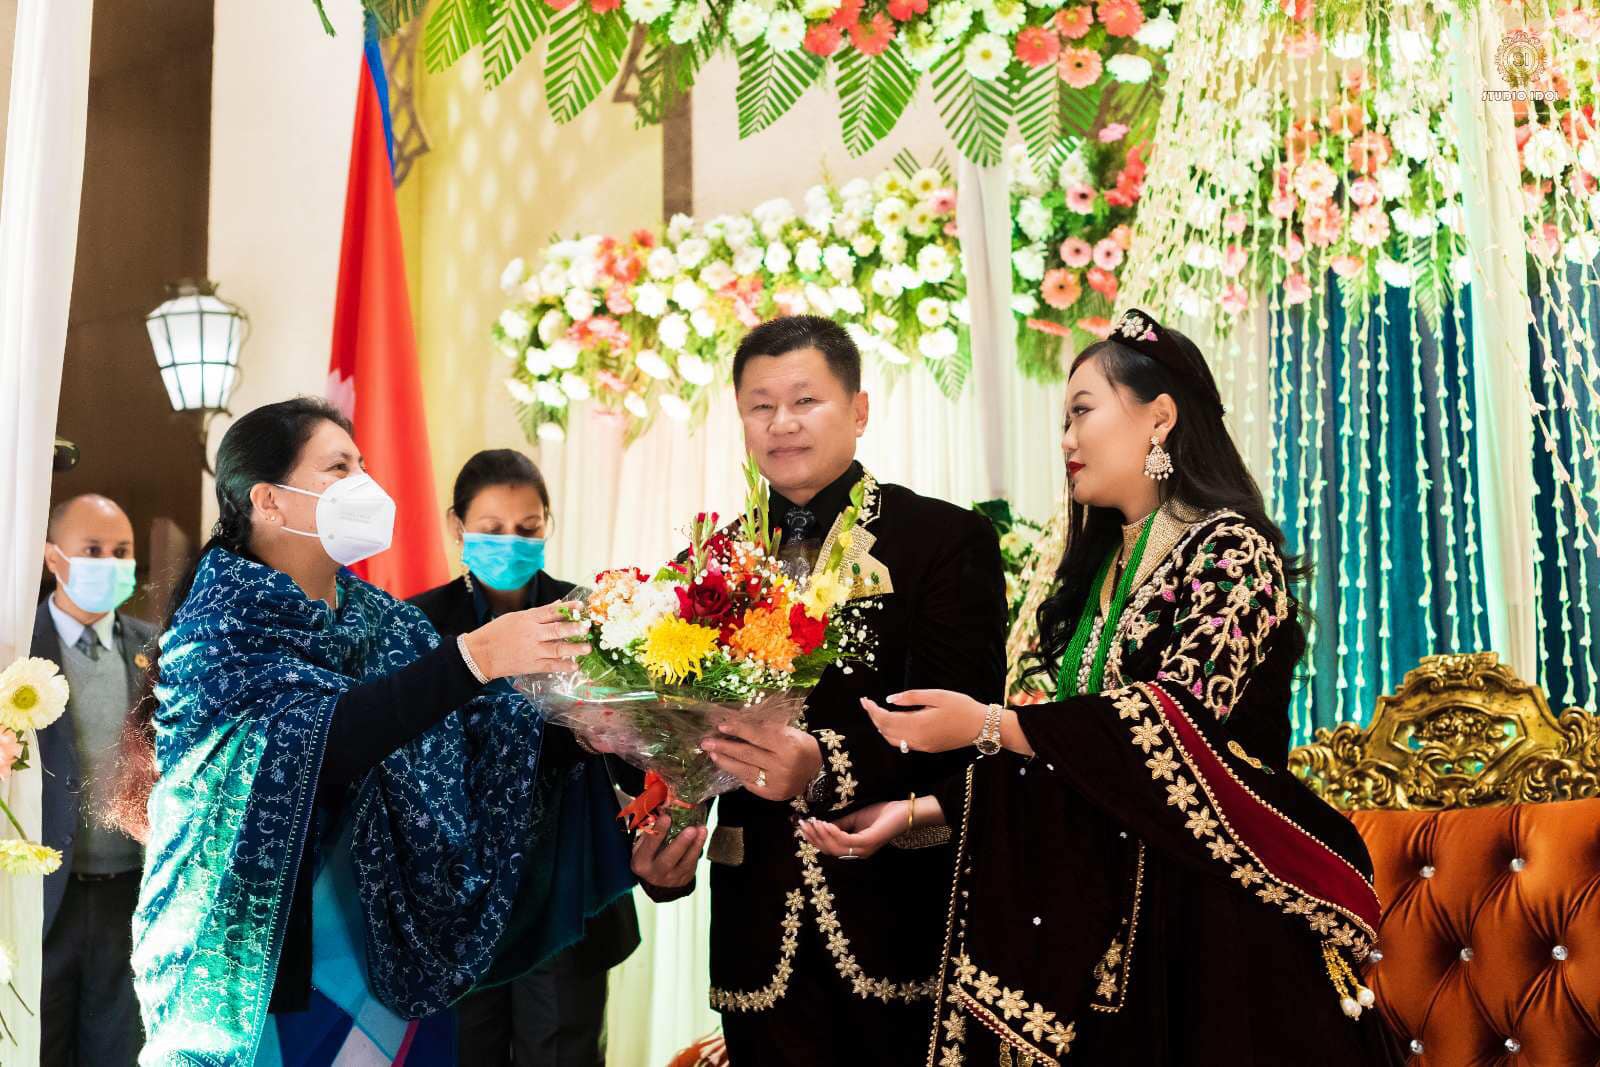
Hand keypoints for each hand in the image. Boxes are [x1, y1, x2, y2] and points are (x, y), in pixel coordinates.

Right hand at [462, 602, 589, 679]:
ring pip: (557, 649)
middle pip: (556, 630)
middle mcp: (531, 634)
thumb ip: (538, 613)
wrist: (480, 655)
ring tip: (587, 648)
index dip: (568, 608)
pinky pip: (551, 665)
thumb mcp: (515, 617)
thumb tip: (558, 604)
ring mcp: (532, 651)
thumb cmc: (496, 632)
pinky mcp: (531, 665)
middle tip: (587, 627)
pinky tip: (574, 666)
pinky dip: (563, 666)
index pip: (551, 611)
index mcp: (527, 619)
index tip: (582, 605)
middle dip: (574, 628)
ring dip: (574, 649)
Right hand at [629, 811, 705, 889]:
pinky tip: (702, 835)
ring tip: (701, 829)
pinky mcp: (684, 879)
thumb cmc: (649, 855)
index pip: (648, 847)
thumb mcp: (643, 844)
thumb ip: (651, 830)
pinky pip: (693, 864)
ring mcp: (670, 878)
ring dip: (695, 845)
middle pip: (668, 860)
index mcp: (640, 862)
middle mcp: (654, 873)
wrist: (656, 877)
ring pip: (685, 863)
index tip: (667, 817)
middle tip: (691, 829)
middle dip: (680, 844)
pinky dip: (698, 848)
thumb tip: (664, 809)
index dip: (658, 832)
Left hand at [701, 718, 822, 801]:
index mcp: (787, 745)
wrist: (817, 771)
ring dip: (725, 762)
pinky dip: (737, 773)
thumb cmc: (801, 746)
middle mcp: (781, 765)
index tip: (721, 726)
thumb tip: (735, 722)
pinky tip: (727, 766)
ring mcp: (776, 782)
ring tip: (712, 754)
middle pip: (747, 754)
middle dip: (724, 747)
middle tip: (706, 742)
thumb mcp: (788, 732)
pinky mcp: (771, 794)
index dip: (738, 730)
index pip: (757, 736)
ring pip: (744, 771)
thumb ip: (765, 729)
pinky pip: (749, 783)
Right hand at [797, 801, 905, 859]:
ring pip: (835, 847)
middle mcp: (857, 853)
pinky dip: (833, 833)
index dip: (814, 839)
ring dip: (821, 835)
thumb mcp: (855, 818)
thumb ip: (839, 823)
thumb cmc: (881, 815)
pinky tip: (826, 823)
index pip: (829, 848)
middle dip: (814, 837)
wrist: (902, 813)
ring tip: (813, 822)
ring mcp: (862, 850)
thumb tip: (820, 823)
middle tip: (803, 825)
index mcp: (854, 848)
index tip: (802, 826)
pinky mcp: (868, 843)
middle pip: (829, 850)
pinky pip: (846, 840)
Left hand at [860, 689, 986, 753]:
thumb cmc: (962, 706)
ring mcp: (923, 746)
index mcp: (918, 724)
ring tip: (876, 712)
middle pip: (885, 731)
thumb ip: (911, 697)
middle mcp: (917, 739)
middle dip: (874, 717)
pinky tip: (892, 723)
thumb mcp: (937, 695)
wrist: (981, 726)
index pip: (885, 719)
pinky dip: (892, 734)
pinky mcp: (928, 748)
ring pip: (893, 740)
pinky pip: (903, 744)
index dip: (872, 710)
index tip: (864, 700)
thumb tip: (890, 700)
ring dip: (881, 727)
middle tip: (867, 703)